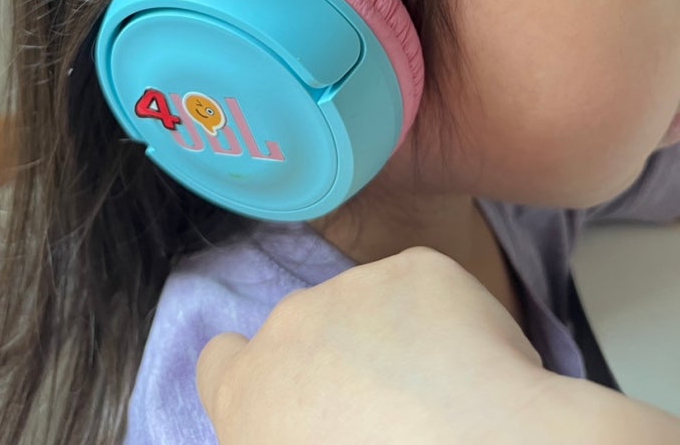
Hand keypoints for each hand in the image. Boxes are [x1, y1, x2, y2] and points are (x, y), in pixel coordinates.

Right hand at [196, 246, 558, 444]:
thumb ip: (284, 427)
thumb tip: (310, 422)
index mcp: (248, 388)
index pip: (222, 360)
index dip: (261, 377)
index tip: (299, 402)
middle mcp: (291, 321)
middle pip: (307, 331)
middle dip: (341, 358)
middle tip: (390, 415)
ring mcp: (355, 283)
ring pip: (372, 307)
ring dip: (396, 337)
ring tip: (440, 397)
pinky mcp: (419, 266)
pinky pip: (426, 291)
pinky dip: (445, 319)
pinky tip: (472, 366)